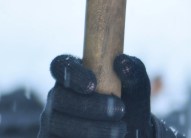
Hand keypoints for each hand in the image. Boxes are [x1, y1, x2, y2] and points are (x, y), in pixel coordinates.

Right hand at [38, 53, 154, 137]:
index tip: (92, 85)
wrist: (130, 131)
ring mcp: (51, 121)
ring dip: (91, 128)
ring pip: (59, 123)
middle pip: (58, 97)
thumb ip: (133, 70)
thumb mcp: (137, 85)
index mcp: (74, 74)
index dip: (73, 74)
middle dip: (90, 106)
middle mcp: (57, 96)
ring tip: (120, 129)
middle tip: (120, 110)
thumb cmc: (129, 101)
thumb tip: (121, 62)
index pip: (61, 65)